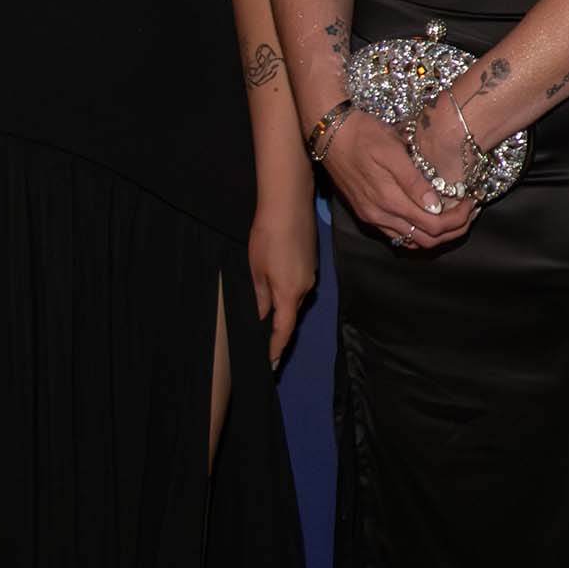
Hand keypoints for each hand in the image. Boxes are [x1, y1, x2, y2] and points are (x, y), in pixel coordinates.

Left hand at [247, 201, 318, 365]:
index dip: (276, 348)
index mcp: (290, 294)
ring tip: (267, 316)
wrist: (289, 203)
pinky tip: (276, 284)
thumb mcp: (256, 270)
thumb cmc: (268, 237)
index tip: (271, 364)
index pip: (284, 330)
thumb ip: (260, 298)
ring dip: (283, 308)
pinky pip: (298, 285)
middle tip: (264, 344)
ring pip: (295, 299)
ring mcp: (311, 274)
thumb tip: (262, 317)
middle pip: (291, 315)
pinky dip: (287, 292)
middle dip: (279, 330)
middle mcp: (305, 288)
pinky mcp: (311, 262)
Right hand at [321, 113, 470, 252]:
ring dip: (436, 234)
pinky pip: (397, 235)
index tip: (471, 203)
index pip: (433, 226)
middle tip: (469, 212)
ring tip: (454, 215)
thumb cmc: (364, 135)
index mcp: (389, 201)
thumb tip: (435, 205)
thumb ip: (413, 180)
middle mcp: (380, 216)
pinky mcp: (366, 214)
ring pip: (411, 241)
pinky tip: (428, 217)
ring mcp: (372, 218)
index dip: (457, 219)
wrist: (330, 133)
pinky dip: (417, 232)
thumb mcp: (392, 150)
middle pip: (426, 240)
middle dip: (452, 230)